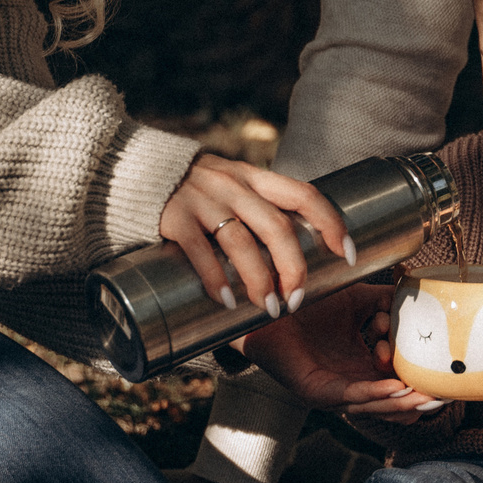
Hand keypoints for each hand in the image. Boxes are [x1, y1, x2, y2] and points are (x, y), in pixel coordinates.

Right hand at [158, 155, 350, 320]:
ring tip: (269, 309)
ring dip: (260, 280)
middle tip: (297, 300)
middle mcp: (231, 184)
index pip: (304, 194)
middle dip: (294, 267)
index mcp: (253, 176)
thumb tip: (298, 254)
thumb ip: (260, 209)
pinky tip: (228, 302)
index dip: (332, 223)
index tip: (349, 254)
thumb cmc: (195, 192)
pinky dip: (216, 279)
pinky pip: (198, 251)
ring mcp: (201, 200)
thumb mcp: (233, 187)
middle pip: (276, 226)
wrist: (133, 172)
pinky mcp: (173, 217)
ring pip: (240, 242)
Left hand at [241, 281, 434, 416]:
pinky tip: (394, 387)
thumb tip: (416, 297)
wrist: (271, 306)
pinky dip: (375, 393)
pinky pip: (351, 396)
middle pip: (390, 402)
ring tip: (424, 396)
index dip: (415, 372)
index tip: (428, 356)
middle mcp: (350, 383)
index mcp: (361, 366)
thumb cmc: (310, 304)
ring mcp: (333, 391)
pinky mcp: (316, 393)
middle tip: (441, 395)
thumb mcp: (358, 300)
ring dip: (401, 403)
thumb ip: (388, 301)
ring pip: (374, 405)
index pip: (397, 380)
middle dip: (416, 401)